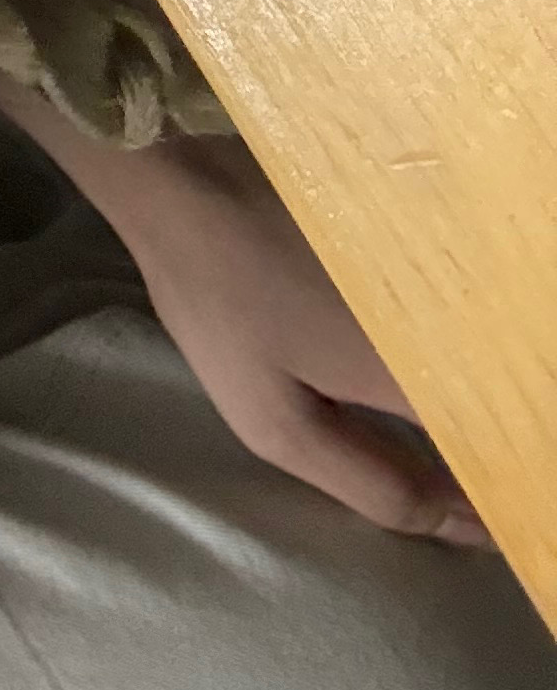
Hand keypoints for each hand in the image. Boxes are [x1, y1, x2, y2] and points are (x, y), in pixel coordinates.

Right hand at [0, 69, 492, 548]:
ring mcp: (259, 356)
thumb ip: (430, 407)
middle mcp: (271, 413)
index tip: (521, 518)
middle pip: (376, 461)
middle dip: (441, 467)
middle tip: (506, 452)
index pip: (398, 503)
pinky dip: (387, 355)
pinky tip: (409, 327)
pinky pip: (342, 350)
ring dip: (418, 406)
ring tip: (474, 391)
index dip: (465, 518)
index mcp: (288, 444)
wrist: (169, 171)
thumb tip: (486, 447)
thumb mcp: (357, 350)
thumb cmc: (259, 268)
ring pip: (361, 406)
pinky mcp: (259, 304)